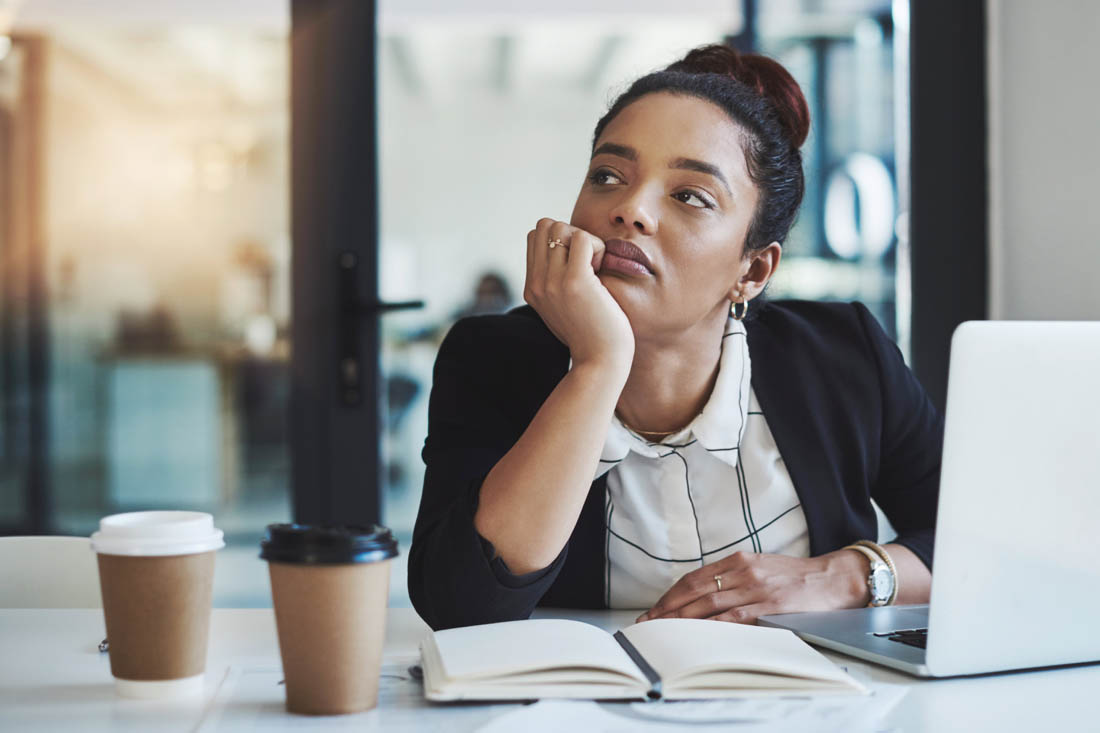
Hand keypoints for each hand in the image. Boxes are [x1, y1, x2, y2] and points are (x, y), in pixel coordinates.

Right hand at [524, 218, 633, 369]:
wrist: (600, 363)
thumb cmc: (593, 335)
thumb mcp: (565, 307)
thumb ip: (558, 283)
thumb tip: (569, 250)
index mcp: (532, 289)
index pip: (535, 237)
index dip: (560, 241)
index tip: (578, 265)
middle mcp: (536, 284)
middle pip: (544, 225)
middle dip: (569, 233)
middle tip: (587, 262)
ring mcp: (552, 282)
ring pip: (560, 227)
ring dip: (584, 240)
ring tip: (594, 268)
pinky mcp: (574, 282)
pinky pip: (582, 237)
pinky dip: (597, 247)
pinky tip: (601, 272)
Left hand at [634, 550, 867, 624]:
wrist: (834, 577)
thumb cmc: (797, 576)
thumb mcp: (761, 567)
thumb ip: (734, 577)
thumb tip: (705, 595)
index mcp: (738, 560)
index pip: (694, 578)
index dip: (671, 595)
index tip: (654, 609)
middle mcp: (743, 570)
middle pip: (695, 590)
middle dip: (668, 608)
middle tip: (649, 623)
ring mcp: (756, 587)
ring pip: (709, 603)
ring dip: (683, 618)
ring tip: (665, 631)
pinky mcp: (770, 605)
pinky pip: (735, 617)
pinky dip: (713, 626)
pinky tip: (698, 634)